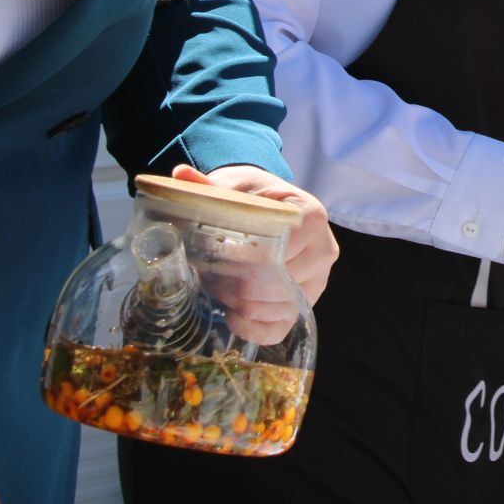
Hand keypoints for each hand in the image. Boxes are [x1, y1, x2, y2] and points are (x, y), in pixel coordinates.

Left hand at [171, 165, 338, 343]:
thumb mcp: (230, 188)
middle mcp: (324, 247)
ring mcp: (319, 277)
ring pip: (285, 304)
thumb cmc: (249, 197)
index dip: (251, 256)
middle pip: (284, 279)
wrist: (267, 206)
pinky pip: (287, 324)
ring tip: (221, 293)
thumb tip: (179, 174)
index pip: (286, 245)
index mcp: (309, 214)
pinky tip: (234, 318)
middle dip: (244, 285)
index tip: (221, 256)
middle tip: (214, 279)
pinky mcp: (309, 298)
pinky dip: (259, 328)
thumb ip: (206, 185)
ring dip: (248, 304)